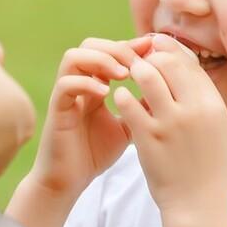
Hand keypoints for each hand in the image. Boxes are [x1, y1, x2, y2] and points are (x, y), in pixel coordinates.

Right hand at [28, 36, 153, 199]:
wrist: (69, 182)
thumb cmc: (96, 153)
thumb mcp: (129, 125)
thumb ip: (142, 106)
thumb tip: (169, 89)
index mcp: (94, 84)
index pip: (110, 50)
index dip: (131, 46)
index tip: (153, 50)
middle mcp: (78, 84)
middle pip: (90, 45)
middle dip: (117, 48)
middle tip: (138, 63)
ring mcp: (65, 95)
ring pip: (74, 57)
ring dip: (101, 60)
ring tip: (123, 74)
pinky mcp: (56, 110)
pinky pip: (65, 85)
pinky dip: (86, 84)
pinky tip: (106, 93)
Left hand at [114, 33, 226, 214]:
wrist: (197, 203)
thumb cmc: (204, 163)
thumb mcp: (214, 125)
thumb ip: (200, 96)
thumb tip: (183, 62)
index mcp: (214, 104)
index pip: (189, 62)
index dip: (169, 50)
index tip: (155, 49)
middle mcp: (195, 109)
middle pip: (167, 62)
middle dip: (149, 58)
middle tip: (138, 62)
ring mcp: (171, 123)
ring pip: (146, 75)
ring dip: (134, 72)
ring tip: (128, 77)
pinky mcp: (148, 138)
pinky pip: (128, 103)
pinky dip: (122, 96)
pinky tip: (121, 99)